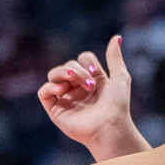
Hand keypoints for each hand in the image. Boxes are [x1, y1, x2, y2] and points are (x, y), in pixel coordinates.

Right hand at [39, 37, 137, 155]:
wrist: (110, 127)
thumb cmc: (117, 105)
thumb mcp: (120, 77)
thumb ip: (114, 57)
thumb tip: (116, 37)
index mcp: (92, 80)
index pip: (82, 59)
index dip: (87, 61)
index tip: (95, 72)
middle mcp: (77, 89)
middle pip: (68, 65)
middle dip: (77, 70)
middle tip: (89, 84)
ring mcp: (66, 99)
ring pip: (54, 75)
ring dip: (63, 73)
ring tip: (72, 80)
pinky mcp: (56, 110)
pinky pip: (44, 92)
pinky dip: (49, 87)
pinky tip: (62, 89)